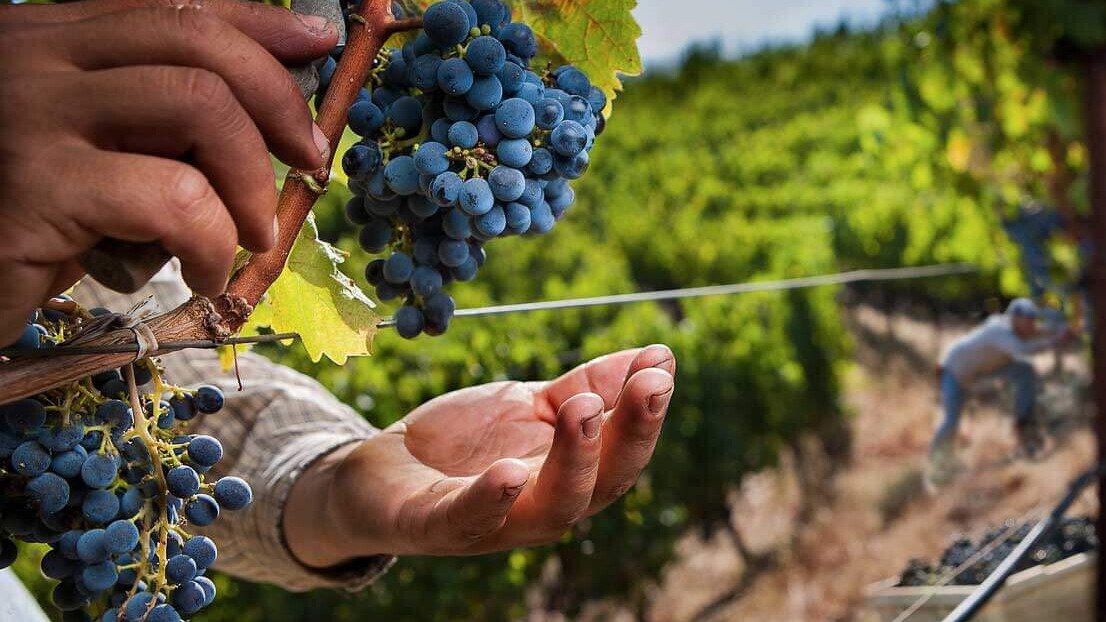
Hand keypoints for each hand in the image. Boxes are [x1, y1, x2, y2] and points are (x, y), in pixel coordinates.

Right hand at [0, 0, 338, 343]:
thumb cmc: (30, 223)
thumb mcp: (97, 151)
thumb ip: (156, 120)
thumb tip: (273, 119)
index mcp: (50, 38)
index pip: (173, 6)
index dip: (258, 21)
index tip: (317, 45)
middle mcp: (33, 57)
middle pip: (197, 43)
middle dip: (278, 102)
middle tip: (307, 160)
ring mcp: (31, 115)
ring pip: (200, 108)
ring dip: (252, 183)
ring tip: (248, 236)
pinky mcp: (38, 188)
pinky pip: (175, 199)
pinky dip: (212, 242)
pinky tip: (201, 275)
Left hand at [284, 345, 676, 563]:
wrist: (383, 469)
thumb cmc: (466, 443)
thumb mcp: (530, 404)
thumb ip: (589, 386)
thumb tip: (660, 356)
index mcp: (567, 476)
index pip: (620, 454)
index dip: (645, 416)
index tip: (661, 368)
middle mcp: (540, 507)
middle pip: (599, 486)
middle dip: (626, 436)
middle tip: (645, 385)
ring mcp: (491, 523)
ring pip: (548, 510)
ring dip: (573, 462)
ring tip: (584, 412)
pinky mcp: (435, 525)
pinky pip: (467, 520)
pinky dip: (491, 499)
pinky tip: (510, 471)